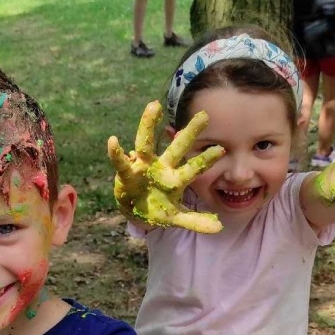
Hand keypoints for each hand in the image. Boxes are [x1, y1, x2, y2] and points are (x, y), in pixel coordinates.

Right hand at [108, 101, 225, 232]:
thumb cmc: (158, 208)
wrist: (135, 211)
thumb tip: (219, 228)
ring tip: (154, 105)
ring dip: (148, 125)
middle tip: (205, 115)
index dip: (205, 160)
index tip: (221, 150)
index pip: (193, 167)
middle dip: (189, 133)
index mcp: (175, 178)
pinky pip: (121, 162)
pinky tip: (112, 141)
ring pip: (146, 143)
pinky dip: (116, 153)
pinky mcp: (127, 172)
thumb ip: (195, 221)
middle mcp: (161, 167)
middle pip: (177, 147)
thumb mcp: (176, 218)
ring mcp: (143, 166)